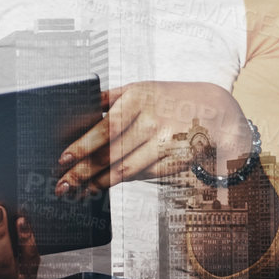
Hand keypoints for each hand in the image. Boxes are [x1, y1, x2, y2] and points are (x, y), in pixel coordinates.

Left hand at [56, 81, 249, 193]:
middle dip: (84, 171)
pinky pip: (140, 174)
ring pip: (125, 169)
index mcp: (139, 98)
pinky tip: (101, 186)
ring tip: (77, 190)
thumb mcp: (142, 88)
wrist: (216, 112)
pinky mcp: (173, 161)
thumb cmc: (169, 99)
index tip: (63, 159)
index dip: (84, 145)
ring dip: (98, 182)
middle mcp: (152, 120)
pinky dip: (119, 181)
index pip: (106, 126)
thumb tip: (76, 107)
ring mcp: (165, 143)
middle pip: (112, 152)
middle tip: (62, 185)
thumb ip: (110, 97)